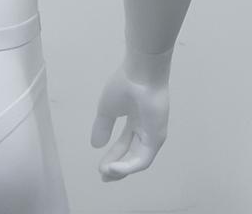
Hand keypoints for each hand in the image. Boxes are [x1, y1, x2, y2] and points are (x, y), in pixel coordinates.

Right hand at [90, 51, 170, 181]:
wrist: (139, 75)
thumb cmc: (124, 86)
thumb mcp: (107, 109)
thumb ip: (102, 127)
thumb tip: (95, 145)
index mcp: (135, 121)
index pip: (123, 144)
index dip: (111, 156)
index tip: (99, 168)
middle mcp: (145, 130)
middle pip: (131, 155)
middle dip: (117, 167)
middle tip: (103, 176)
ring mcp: (152, 135)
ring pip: (137, 160)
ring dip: (121, 169)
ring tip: (105, 172)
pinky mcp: (156, 139)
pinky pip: (142, 159)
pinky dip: (128, 166)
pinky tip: (113, 168)